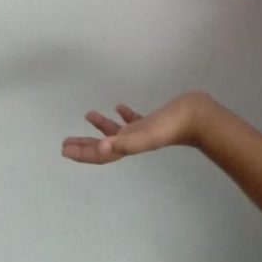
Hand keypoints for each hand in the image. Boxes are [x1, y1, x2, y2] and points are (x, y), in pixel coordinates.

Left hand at [61, 92, 211, 164]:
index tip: (64, 149)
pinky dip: (124, 115)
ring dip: (101, 126)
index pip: (100, 153)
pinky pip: (133, 120)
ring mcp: (144, 131)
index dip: (81, 152)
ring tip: (89, 115)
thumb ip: (124, 141)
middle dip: (84, 145)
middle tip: (66, 142)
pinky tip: (119, 107)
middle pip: (104, 146)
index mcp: (129, 146)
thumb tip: (100, 147)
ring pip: (117, 132)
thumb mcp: (145, 134)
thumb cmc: (170, 125)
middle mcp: (133, 141)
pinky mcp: (153, 120)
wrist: (197, 116)